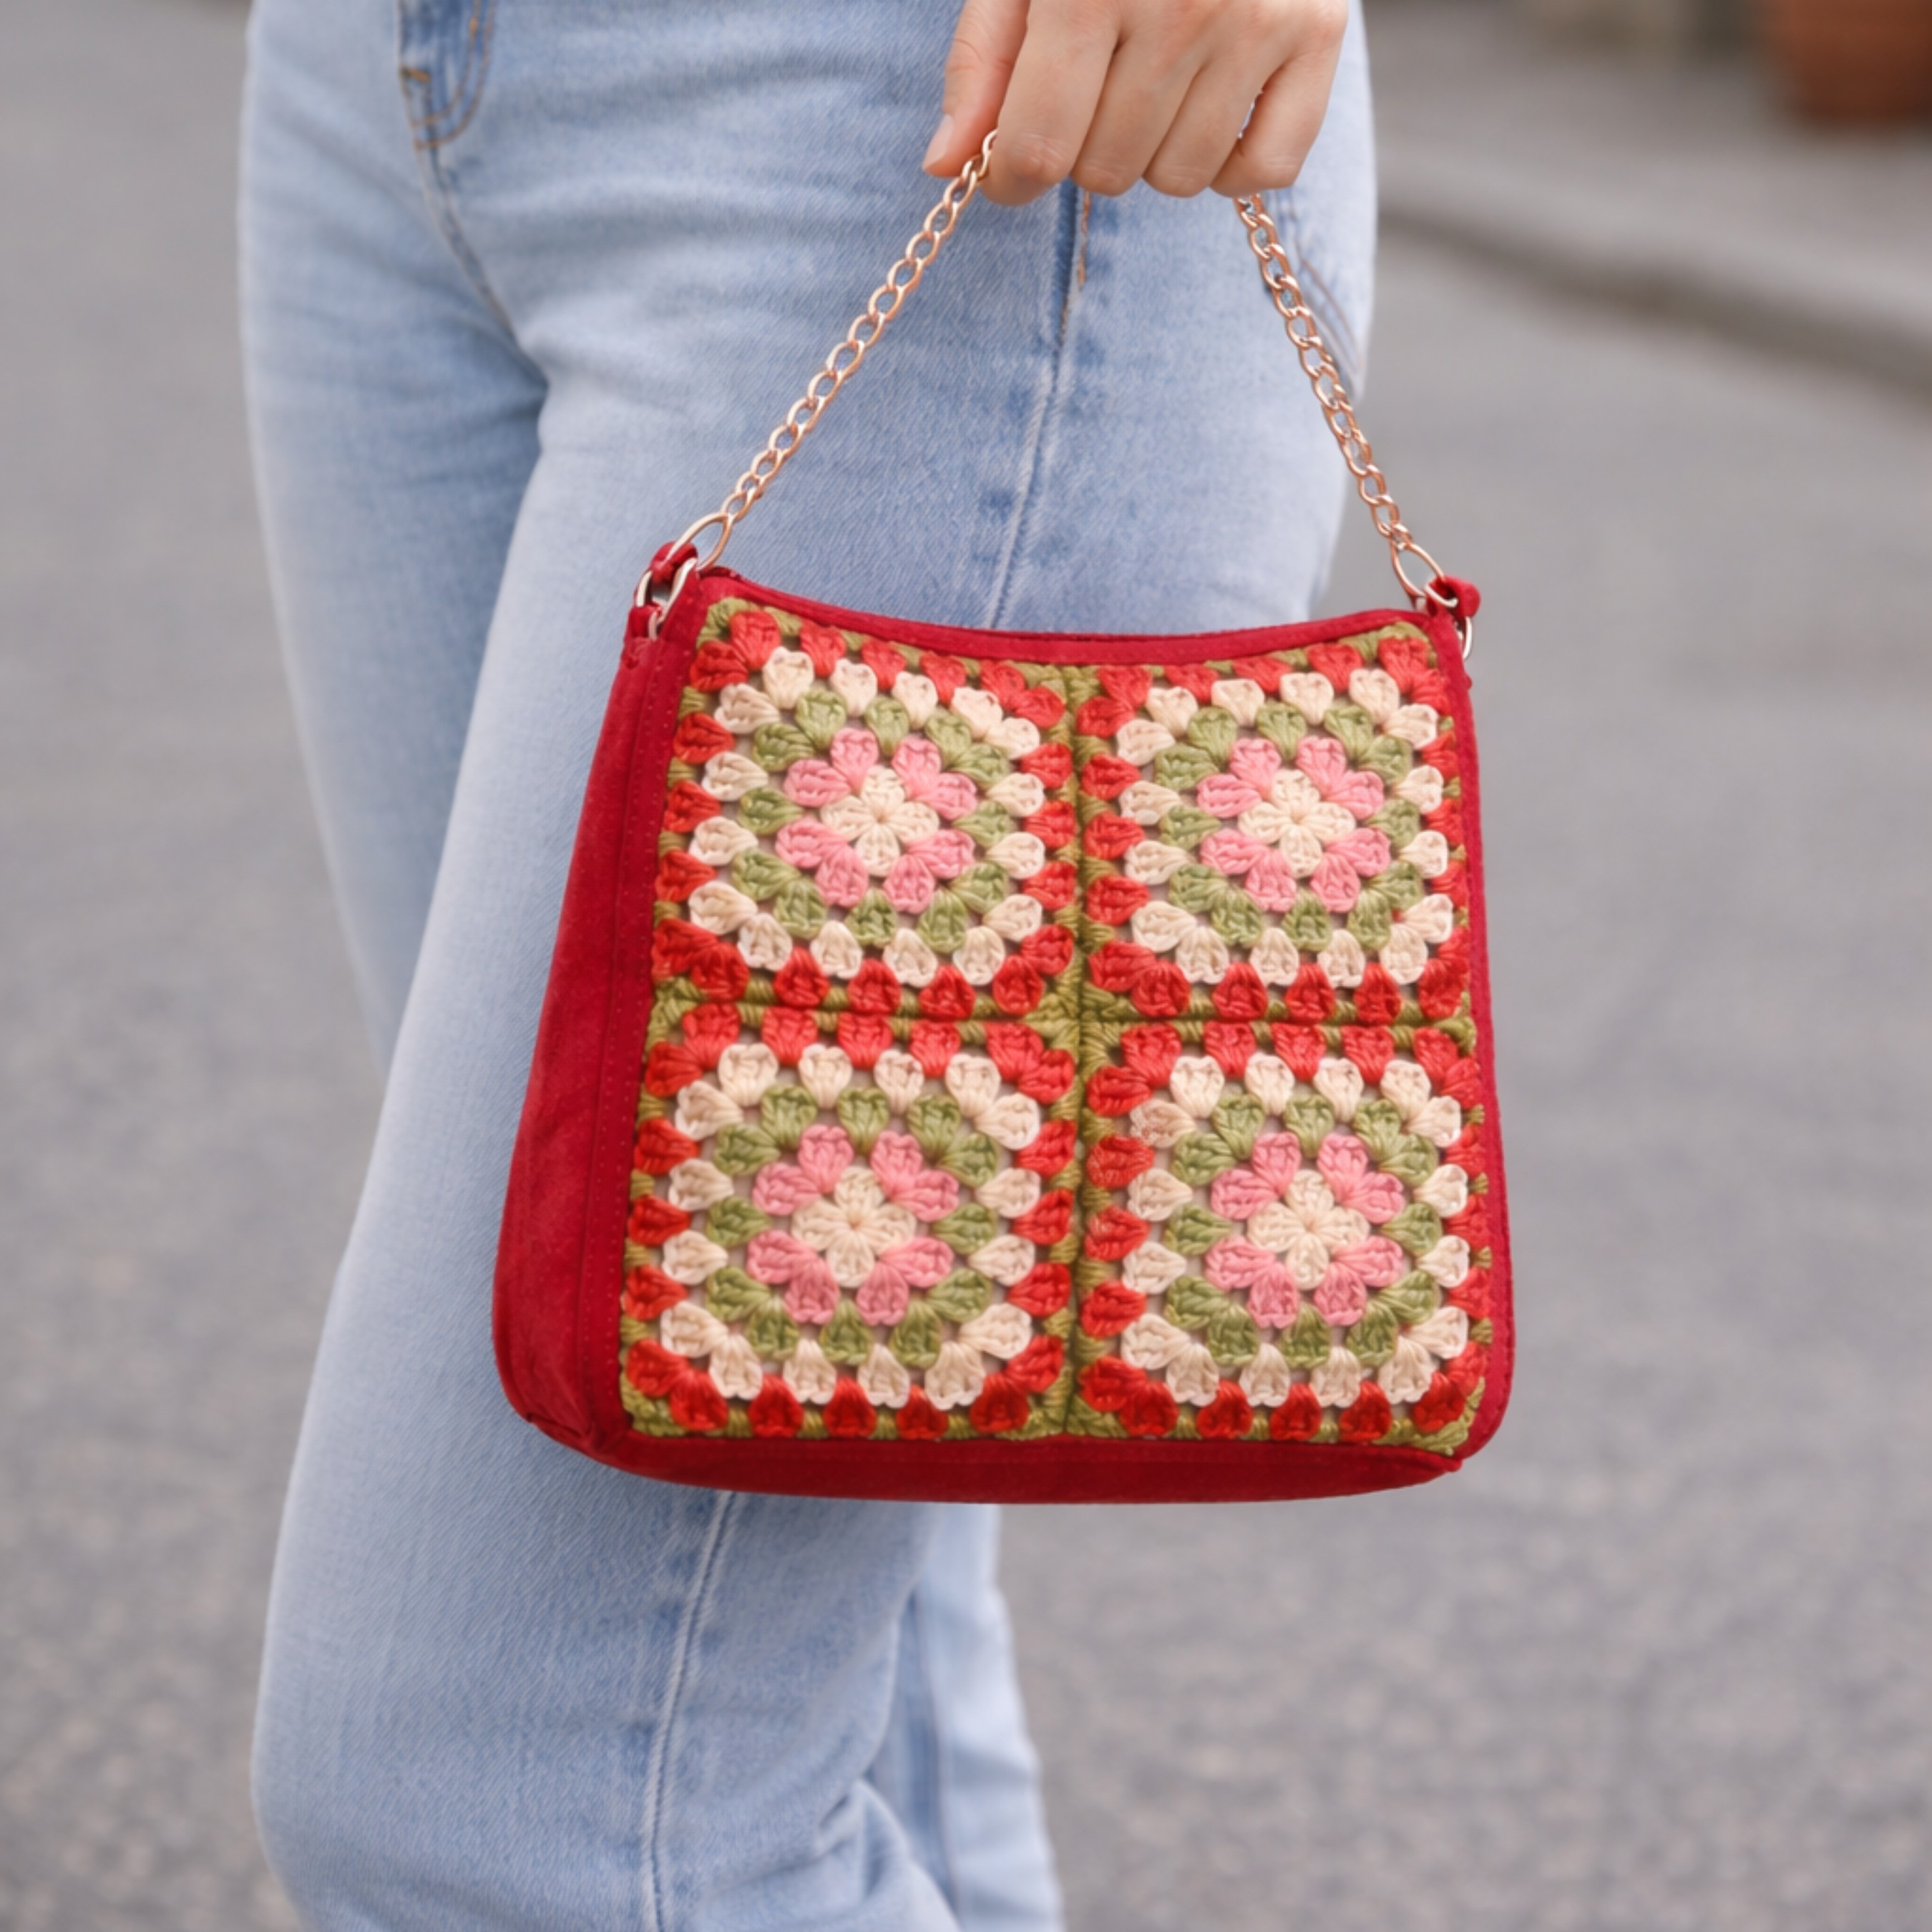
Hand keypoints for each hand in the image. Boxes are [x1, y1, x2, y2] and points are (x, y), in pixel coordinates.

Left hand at [922, 0, 1348, 205]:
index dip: (1010, 175)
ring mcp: (1257, 22)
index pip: (1039, 147)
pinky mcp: (1316, 33)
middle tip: (1094, 85)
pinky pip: (1263, 169)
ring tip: (1151, 80)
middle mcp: (1181, 6)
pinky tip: (1209, 108)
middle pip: (1105, 171)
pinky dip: (1231, 165)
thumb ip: (984, 59)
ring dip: (1151, 153)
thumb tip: (947, 165)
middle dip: (1082, 147)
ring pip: (1178, 179)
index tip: (1009, 164)